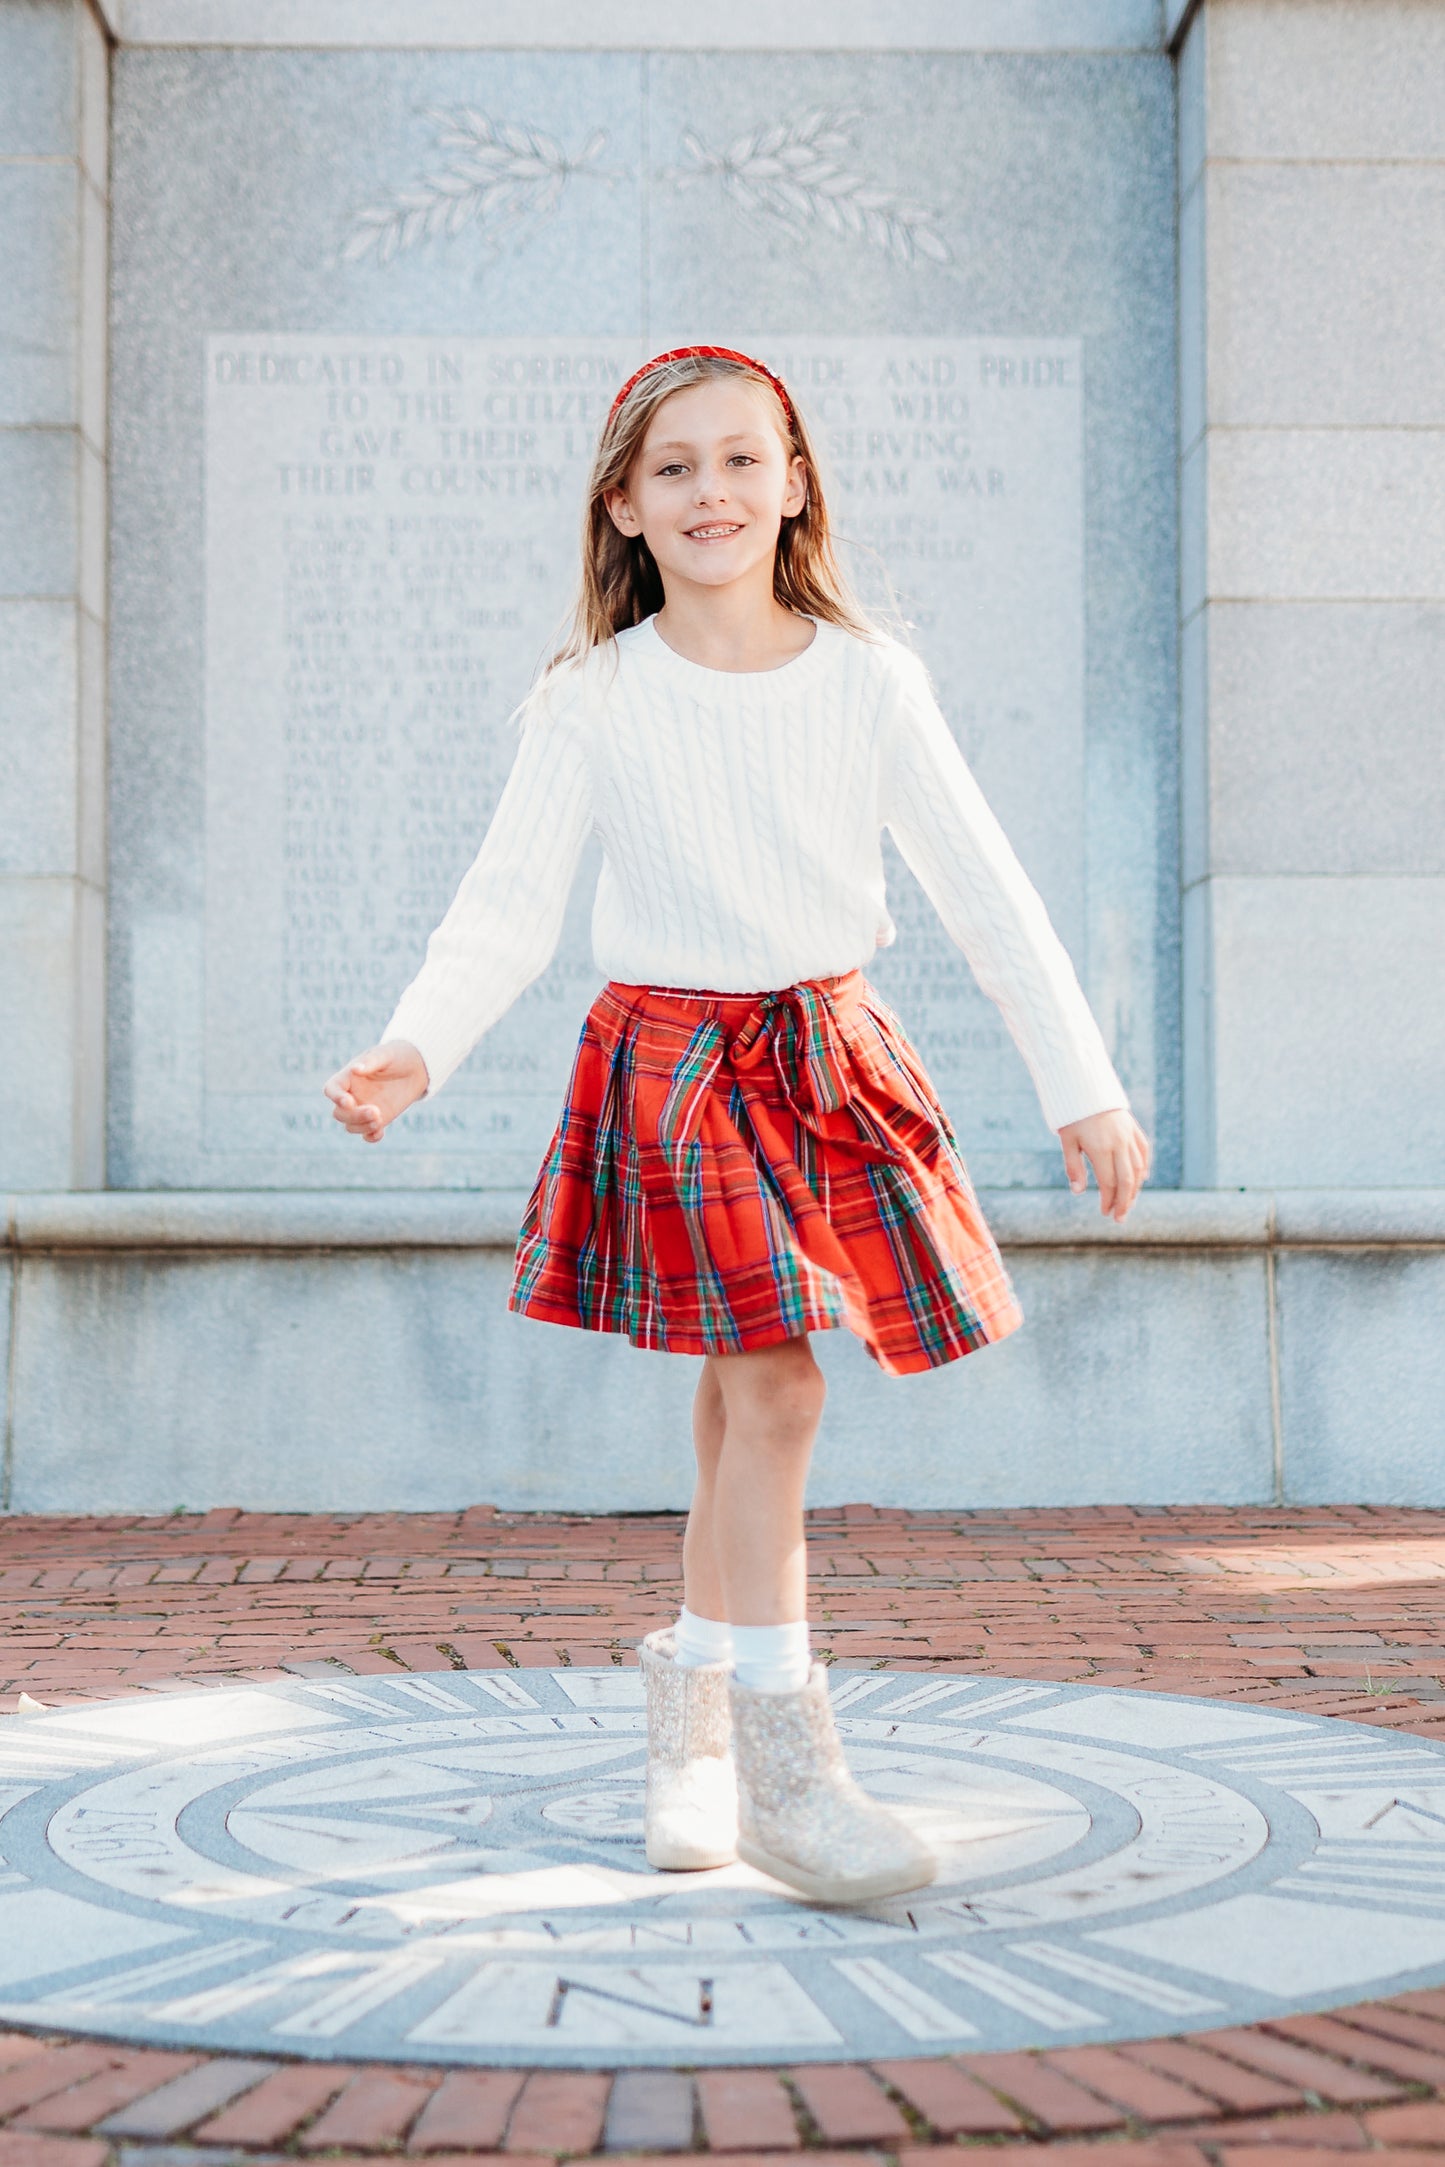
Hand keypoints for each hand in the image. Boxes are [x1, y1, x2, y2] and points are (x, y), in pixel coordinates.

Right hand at [323, 1041, 429, 1143]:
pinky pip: (367, 1134)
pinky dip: (371, 1136)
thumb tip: (356, 1068)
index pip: (331, 1089)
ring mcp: (362, 1109)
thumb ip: (370, 1062)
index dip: (336, 1097)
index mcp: (347, 1077)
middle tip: (376, 1112)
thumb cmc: (396, 1056)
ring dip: (362, 1127)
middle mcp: (351, 1095)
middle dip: (354, 1116)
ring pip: (351, 1126)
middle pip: (340, 1113)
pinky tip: (380, 1132)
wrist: (415, 1068)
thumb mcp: (385, 1055)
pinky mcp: (377, 1120)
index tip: (349, 1102)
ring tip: (380, 1120)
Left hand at [1058, 1106, 1150, 1221]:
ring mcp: (1129, 1136)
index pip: (1109, 1182)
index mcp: (1101, 1148)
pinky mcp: (1134, 1129)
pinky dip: (1143, 1169)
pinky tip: (1140, 1180)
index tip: (1105, 1212)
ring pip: (1138, 1169)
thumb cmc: (1072, 1115)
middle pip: (1127, 1181)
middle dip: (1124, 1202)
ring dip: (1135, 1189)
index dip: (1108, 1200)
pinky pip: (1143, 1153)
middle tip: (1119, 1218)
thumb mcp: (1067, 1141)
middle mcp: (1119, 1143)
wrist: (1086, 1086)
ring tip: (1128, 1204)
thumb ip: (1074, 1167)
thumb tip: (1078, 1192)